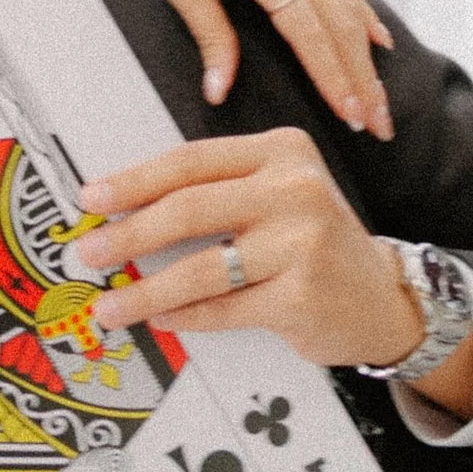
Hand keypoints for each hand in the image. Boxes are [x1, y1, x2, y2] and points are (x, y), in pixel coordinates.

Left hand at [54, 0, 394, 136]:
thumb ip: (208, 36)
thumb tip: (219, 93)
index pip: (309, 31)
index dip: (332, 77)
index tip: (350, 116)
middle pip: (341, 23)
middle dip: (362, 78)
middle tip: (379, 126)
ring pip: (349, 3)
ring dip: (367, 55)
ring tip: (379, 100)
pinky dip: (362, 14)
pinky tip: (378, 44)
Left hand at [78, 132, 432, 370]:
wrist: (382, 297)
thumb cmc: (314, 244)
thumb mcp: (276, 195)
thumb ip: (216, 192)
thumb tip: (125, 209)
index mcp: (282, 152)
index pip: (191, 161)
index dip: (134, 181)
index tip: (92, 198)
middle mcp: (296, 190)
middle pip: (189, 209)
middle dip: (128, 234)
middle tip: (90, 251)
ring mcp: (304, 243)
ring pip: (201, 267)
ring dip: (145, 290)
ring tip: (111, 304)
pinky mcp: (303, 296)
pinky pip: (223, 307)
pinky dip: (184, 315)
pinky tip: (161, 319)